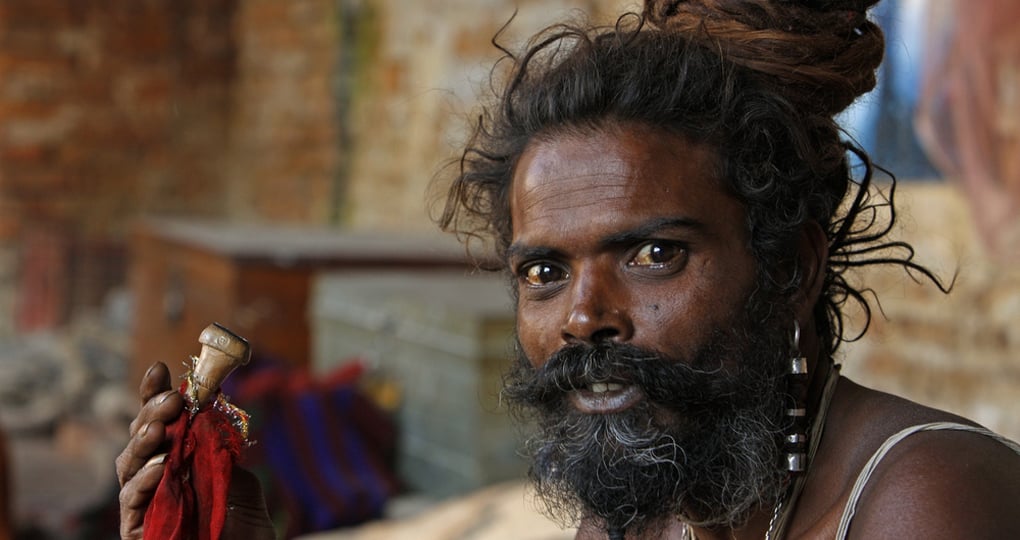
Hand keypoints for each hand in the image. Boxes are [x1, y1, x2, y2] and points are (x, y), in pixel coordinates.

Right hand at [115, 362, 274, 539]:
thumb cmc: (243, 526)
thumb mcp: (241, 482)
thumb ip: (222, 451)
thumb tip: (208, 417)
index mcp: (179, 456)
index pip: (160, 420)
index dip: (154, 393)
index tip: (160, 368)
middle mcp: (156, 475)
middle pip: (140, 437)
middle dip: (151, 413)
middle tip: (173, 399)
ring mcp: (144, 502)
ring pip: (128, 465)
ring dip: (143, 441)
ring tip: (160, 428)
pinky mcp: (138, 529)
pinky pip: (131, 501)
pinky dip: (143, 481)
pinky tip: (160, 466)